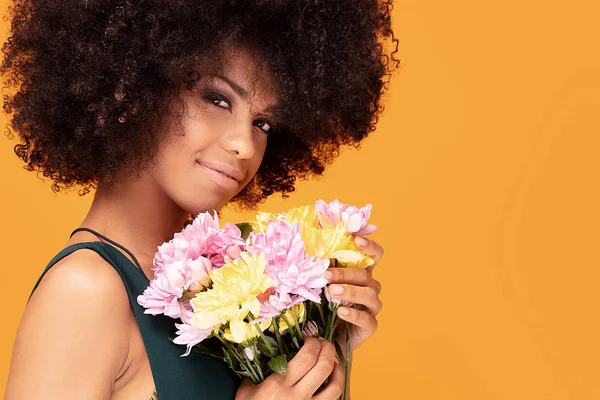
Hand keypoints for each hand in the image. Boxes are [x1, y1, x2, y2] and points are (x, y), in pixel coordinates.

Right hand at [235, 337, 344, 399]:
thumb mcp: (246, 390)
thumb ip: (256, 369)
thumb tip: (264, 350)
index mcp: (279, 384)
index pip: (307, 357)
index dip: (313, 343)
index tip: (308, 338)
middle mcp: (297, 396)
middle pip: (324, 366)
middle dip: (328, 348)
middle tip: (323, 342)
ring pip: (335, 386)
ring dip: (338, 369)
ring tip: (333, 359)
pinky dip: (337, 386)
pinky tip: (333, 379)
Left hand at [327, 236, 382, 351]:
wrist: (324, 338)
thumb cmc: (322, 307)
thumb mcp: (318, 286)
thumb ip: (319, 271)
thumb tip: (306, 250)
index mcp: (361, 275)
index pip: (374, 256)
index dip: (370, 246)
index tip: (356, 240)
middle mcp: (370, 289)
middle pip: (366, 276)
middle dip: (346, 274)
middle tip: (326, 276)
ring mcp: (371, 308)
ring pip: (370, 295)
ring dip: (351, 291)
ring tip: (332, 292)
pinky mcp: (369, 327)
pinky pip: (367, 319)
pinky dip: (354, 314)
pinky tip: (341, 312)